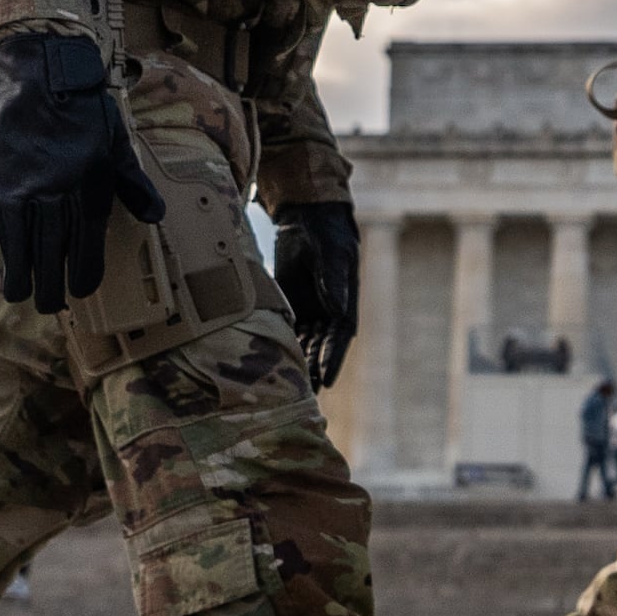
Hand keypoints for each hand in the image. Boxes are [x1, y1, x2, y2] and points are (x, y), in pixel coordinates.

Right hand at [0, 31, 161, 314]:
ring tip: (20, 295)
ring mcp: (17, 187)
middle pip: (48, 255)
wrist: (42, 73)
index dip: (82, 276)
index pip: (85, 247)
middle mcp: (52, 191)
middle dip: (49, 288)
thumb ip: (134, 184)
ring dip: (17, 278)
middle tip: (49, 304)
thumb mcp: (117, 144)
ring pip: (15, 248)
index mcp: (88, 186)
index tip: (80, 290)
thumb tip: (155, 216)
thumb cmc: (85, 110)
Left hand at [271, 200, 361, 388]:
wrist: (306, 222)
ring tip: (287, 388)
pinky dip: (283, 349)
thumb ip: (332, 280)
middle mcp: (329, 313)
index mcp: (344, 303)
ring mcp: (310, 312)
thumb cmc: (325, 236)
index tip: (326, 380)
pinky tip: (272, 365)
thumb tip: (337, 308)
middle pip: (321, 348)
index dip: (332, 358)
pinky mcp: (293, 308)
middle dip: (313, 370)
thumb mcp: (331, 254)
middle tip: (304, 394)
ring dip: (298, 365)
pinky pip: (288, 333)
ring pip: (304, 345)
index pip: (340, 336)